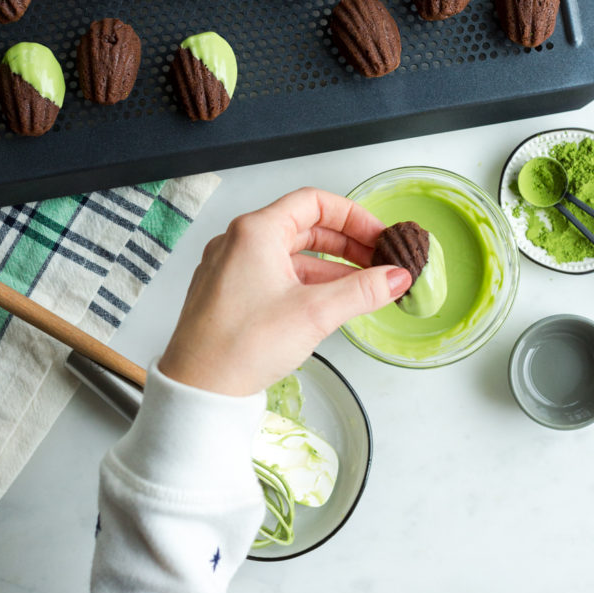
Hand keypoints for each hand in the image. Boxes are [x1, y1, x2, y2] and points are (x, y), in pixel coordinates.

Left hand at [159, 187, 410, 395]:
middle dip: (345, 243)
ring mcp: (231, 266)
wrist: (198, 390)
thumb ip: (362, 291)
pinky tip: (329, 300)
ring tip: (362, 284)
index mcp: (255, 231)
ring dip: (329, 265)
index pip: (314, 202)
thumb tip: (396, 277)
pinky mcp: (230, 291)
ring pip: (290, 252)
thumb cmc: (241, 346)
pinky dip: (306, 280)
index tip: (378, 237)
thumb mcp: (315, 314)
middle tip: (377, 261)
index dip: (353, 217)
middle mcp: (239, 241)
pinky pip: (275, 272)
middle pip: (303, 225)